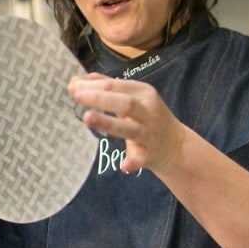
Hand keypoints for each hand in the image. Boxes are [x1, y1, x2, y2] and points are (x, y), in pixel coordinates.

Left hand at [68, 73, 188, 173]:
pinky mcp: (150, 155)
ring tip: (87, 118)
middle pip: (124, 102)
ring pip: (129, 128)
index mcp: (143, 93)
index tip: (72, 86)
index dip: (93, 85)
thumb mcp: (133, 97)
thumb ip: (106, 88)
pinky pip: (141, 159)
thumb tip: (75, 82)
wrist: (176, 146)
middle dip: (99, 98)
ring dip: (108, 122)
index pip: (115, 86)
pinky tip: (123, 166)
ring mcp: (149, 134)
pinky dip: (132, 162)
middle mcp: (148, 112)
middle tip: (76, 95)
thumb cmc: (147, 117)